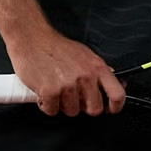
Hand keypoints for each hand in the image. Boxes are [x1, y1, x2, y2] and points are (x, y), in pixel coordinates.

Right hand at [6, 25, 125, 116]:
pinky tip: (46, 92)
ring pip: (72, 112)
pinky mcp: (50, 92)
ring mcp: (68, 85)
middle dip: (84, 107)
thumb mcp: (85, 54)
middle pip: (94, 109)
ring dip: (63, 105)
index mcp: (97, 67)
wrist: (32, 39)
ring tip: (58, 89)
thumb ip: (99, 70)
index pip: (117, 94)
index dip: (115, 107)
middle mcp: (85, 77)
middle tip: (75, 98)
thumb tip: (115, 81)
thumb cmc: (57, 47)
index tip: (110, 109)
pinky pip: (52, 111)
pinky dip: (47, 105)